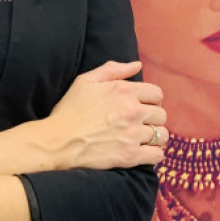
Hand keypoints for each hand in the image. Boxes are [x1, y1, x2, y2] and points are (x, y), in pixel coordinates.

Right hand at [43, 60, 167, 169]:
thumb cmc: (69, 110)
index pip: (157, 94)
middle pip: (161, 114)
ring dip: (155, 136)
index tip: (143, 107)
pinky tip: (145, 152)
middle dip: (153, 118)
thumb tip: (137, 65)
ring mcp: (132, 134)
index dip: (151, 100)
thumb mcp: (86, 81)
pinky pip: (157, 155)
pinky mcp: (130, 155)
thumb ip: (113, 69)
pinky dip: (154, 154)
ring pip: (161, 135)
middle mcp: (132, 111)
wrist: (57, 141)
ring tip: (143, 138)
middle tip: (141, 123)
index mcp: (124, 90)